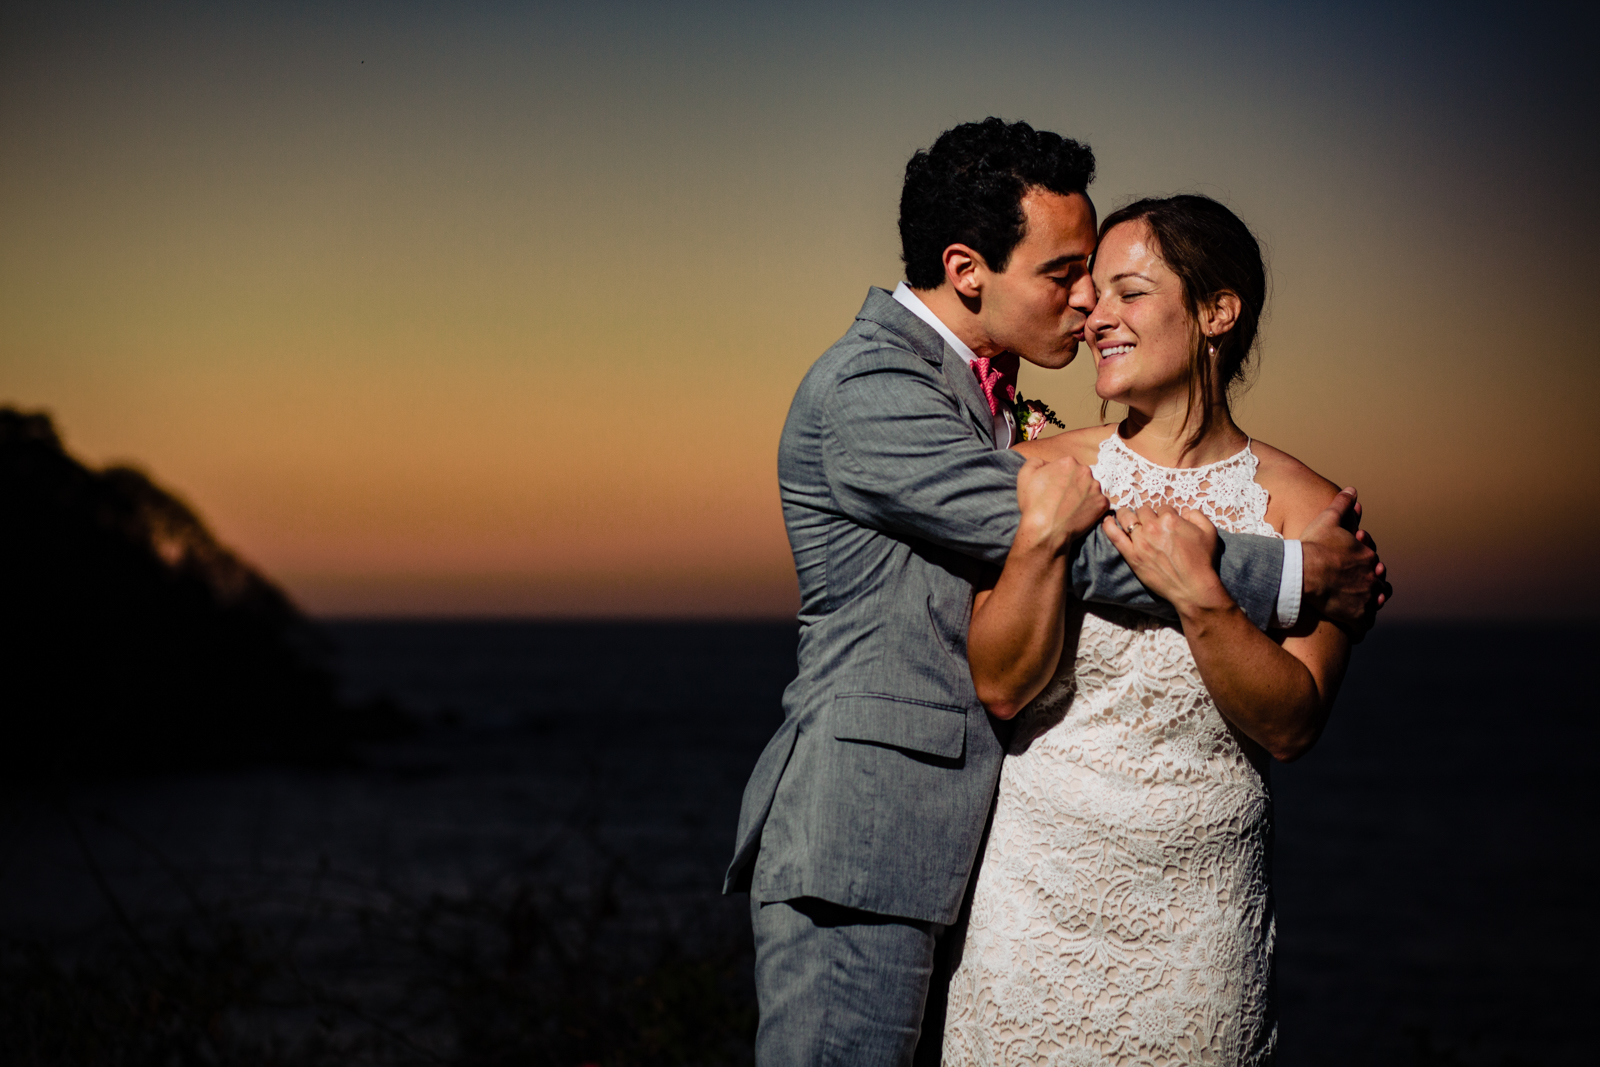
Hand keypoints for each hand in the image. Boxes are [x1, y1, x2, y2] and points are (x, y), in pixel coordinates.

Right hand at [1015, 455, 1109, 554]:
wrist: (1045, 530)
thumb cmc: (1034, 503)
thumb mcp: (1025, 475)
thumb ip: (1036, 461)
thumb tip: (1046, 463)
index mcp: (1068, 462)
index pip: (1066, 466)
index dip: (1058, 477)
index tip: (1053, 489)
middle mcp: (1085, 471)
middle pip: (1080, 475)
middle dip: (1072, 484)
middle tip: (1061, 499)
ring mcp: (1096, 488)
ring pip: (1090, 488)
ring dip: (1083, 495)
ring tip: (1070, 508)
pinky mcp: (1102, 504)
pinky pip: (1098, 503)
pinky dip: (1091, 507)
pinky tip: (1079, 514)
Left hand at [1103, 505, 1230, 615]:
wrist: (1193, 587)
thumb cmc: (1202, 560)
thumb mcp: (1209, 531)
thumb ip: (1197, 515)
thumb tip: (1184, 511)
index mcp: (1171, 519)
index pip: (1162, 507)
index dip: (1165, 514)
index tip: (1165, 522)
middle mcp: (1153, 527)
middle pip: (1143, 511)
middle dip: (1146, 514)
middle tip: (1148, 522)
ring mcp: (1140, 541)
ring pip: (1127, 518)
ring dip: (1127, 515)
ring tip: (1127, 517)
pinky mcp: (1132, 556)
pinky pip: (1114, 536)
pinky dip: (1108, 526)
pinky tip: (1106, 520)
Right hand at [1300, 487, 1390, 641]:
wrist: (1303, 573)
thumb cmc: (1314, 545)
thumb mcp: (1329, 520)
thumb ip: (1343, 505)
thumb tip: (1353, 490)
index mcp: (1367, 556)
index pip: (1373, 561)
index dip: (1364, 564)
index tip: (1353, 567)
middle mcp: (1371, 578)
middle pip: (1378, 584)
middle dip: (1371, 586)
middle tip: (1359, 590)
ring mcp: (1365, 599)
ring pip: (1374, 605)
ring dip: (1369, 607)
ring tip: (1360, 609)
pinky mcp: (1356, 617)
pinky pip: (1362, 628)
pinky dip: (1359, 629)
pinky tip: (1354, 631)